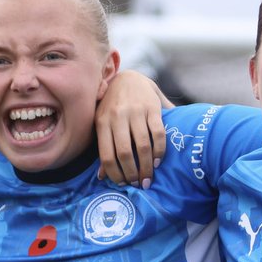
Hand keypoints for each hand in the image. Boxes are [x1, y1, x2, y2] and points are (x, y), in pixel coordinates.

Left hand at [95, 71, 166, 187]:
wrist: (128, 78)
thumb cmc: (113, 106)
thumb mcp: (103, 124)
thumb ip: (103, 148)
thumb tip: (101, 177)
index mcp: (102, 122)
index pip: (107, 155)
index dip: (115, 174)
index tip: (123, 184)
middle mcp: (117, 116)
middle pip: (125, 153)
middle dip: (132, 173)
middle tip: (138, 184)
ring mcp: (135, 111)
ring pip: (142, 146)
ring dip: (147, 166)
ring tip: (148, 177)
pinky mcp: (152, 107)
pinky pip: (158, 133)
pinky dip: (159, 150)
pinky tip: (158, 161)